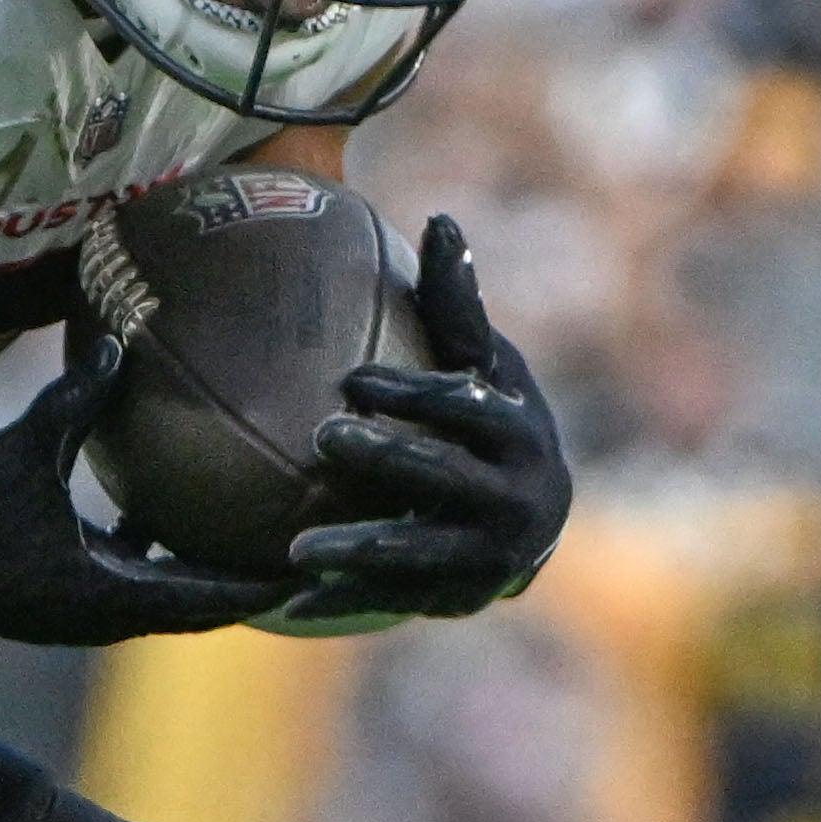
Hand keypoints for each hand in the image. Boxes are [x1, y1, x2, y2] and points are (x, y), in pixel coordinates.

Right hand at [0, 342, 297, 646]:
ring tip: (260, 546)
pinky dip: (168, 568)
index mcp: (107, 592)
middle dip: (254, 587)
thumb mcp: (22, 448)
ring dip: (213, 582)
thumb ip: (75, 399)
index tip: (312, 570)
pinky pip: (139, 591)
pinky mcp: (70, 605)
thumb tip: (119, 342)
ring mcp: (88, 617)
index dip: (263, 587)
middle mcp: (107, 616)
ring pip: (173, 605)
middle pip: (204, 610)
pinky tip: (177, 525)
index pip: (207, 600)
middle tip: (308, 556)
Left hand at [288, 215, 571, 623]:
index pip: (468, 407)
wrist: (530, 521)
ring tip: (297, 547)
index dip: (415, 393)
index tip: (351, 381)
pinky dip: (345, 598)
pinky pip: (396, 598)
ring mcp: (490, 554)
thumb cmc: (493, 421)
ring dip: (359, 548)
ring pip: (419, 551)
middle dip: (388, 459)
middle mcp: (516, 496)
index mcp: (518, 429)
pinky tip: (290, 600)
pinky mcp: (460, 595)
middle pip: (445, 477)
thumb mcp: (485, 366)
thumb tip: (441, 220)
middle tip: (323, 437)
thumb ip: (458, 307)